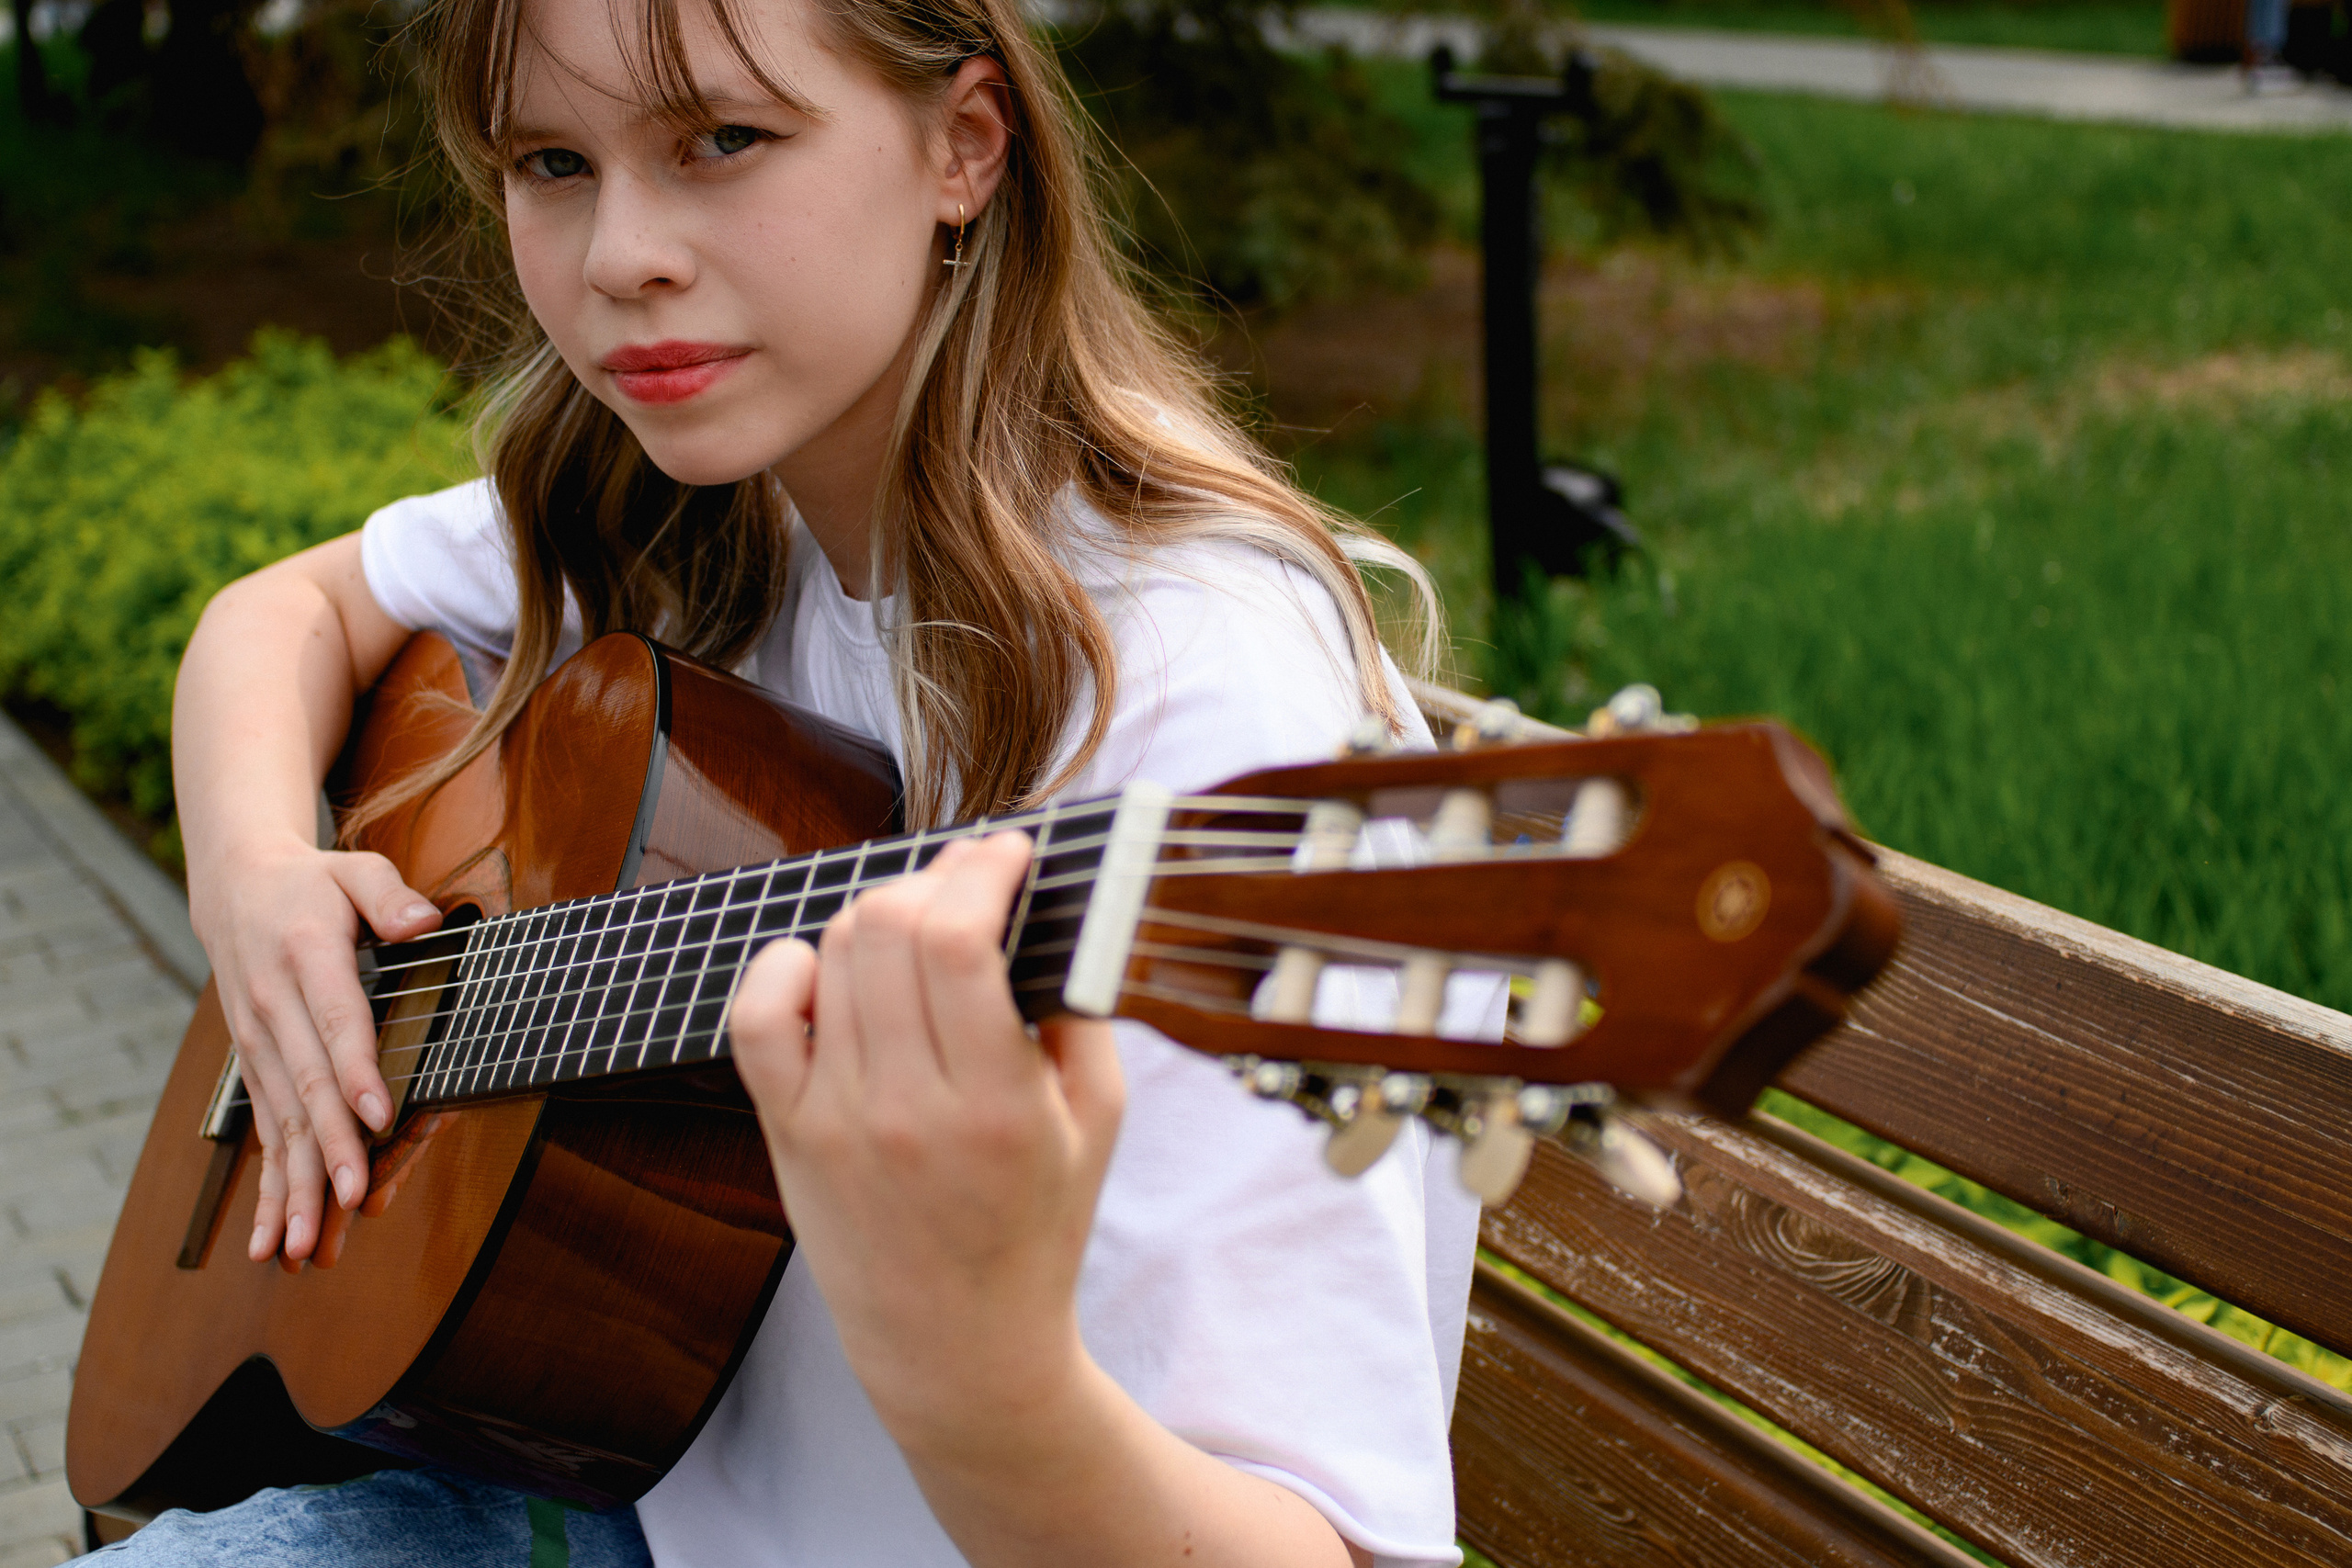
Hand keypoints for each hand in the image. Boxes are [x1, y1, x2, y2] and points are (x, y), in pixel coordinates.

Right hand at [189, 833, 441, 1265]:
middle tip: (350, 1203)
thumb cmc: (312, 883)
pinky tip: (274, 1240)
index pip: (337, 1022)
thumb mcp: (354, 870)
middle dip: (329, 1151)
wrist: (236, 889)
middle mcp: (273, 1009)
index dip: (355, 1072)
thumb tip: (423, 921)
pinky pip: (264, 1134)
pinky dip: (270, 1189)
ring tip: (305, 1247)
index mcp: (305, 958)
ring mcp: (258, 1044)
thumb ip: (389, 894)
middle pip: (305, 1087)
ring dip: (294, 1189)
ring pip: (278, 1125)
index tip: (379, 1117)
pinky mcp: (255, 1068)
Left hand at [730, 834, 1365, 1567]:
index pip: (959, 941)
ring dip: (881, 910)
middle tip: (968, 882)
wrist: (955, 1347)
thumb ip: (1081, 1014)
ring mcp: (835, 1119)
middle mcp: (906, 1109)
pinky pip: (756, 1015)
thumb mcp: (1099, 1123)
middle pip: (890, 927)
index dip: (982, 867)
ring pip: (834, 952)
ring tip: (917, 925)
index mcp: (996, 1106)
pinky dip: (787, 965)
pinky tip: (830, 967)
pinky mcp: (788, 1133)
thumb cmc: (1036, 1227)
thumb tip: (1044, 910)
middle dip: (935, 875)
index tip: (1010, 850)